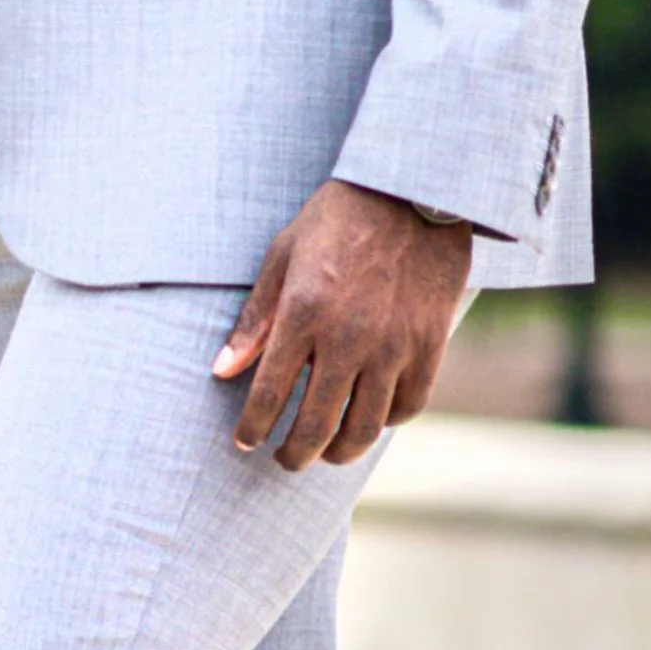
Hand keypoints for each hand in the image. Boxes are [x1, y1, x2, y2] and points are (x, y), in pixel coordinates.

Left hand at [212, 182, 471, 470]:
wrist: (413, 189)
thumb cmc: (338, 218)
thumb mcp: (284, 255)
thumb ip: (255, 319)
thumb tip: (221, 370)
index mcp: (304, 312)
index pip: (269, 393)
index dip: (252, 427)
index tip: (245, 441)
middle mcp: (348, 337)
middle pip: (316, 424)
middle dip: (293, 454)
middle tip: (285, 461)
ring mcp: (393, 345)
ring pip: (364, 427)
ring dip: (340, 452)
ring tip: (326, 454)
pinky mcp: (429, 345)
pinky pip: (407, 405)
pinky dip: (385, 422)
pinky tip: (370, 420)